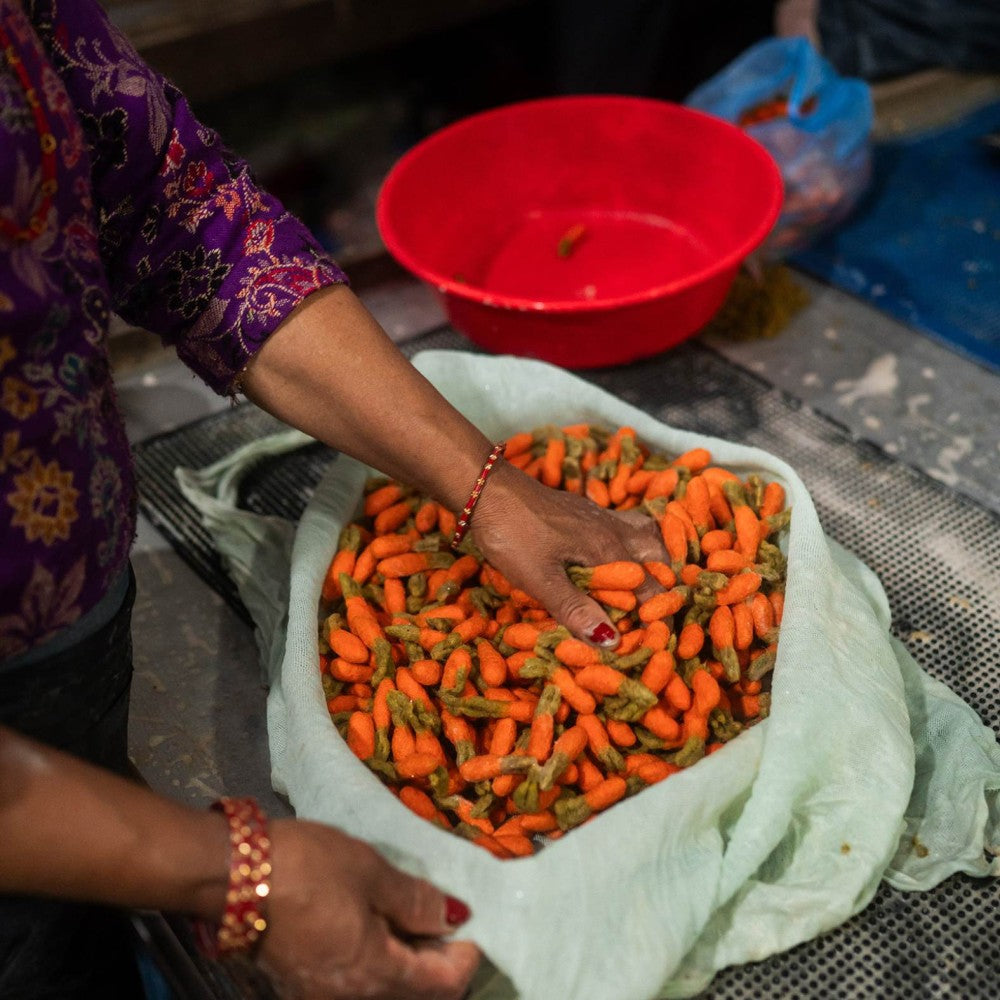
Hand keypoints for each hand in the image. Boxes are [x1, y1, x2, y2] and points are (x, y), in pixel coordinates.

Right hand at [258, 819, 478, 999]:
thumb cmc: (307, 868)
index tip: (473, 929)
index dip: (465, 958)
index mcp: (375, 973)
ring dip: (406, 965)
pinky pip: (354, 985)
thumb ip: (414, 900)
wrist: (232, 876)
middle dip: (438, 967)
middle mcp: (350, 998)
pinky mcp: (300, 984)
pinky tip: (376, 930)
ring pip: (382, 992)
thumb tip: (452, 917)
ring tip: (413, 922)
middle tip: (447, 926)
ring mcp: (321, 995)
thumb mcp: (370, 872)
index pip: (441, 984)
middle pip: (414, 996)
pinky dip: (376, 965)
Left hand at [471, 461, 667, 646]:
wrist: (488, 490)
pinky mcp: (582, 512)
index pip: (650, 586)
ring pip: (643, 532)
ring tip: (644, 582)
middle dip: (664, 579)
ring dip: (650, 556)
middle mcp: (612, 529)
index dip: (656, 613)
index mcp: (607, 548)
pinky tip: (611, 557)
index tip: (653, 638)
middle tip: (653, 609)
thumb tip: (611, 641)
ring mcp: (598, 516)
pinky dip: (629, 543)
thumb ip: (575, 609)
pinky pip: (622, 525)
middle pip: (657, 551)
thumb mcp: (540, 579)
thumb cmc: (512, 535)